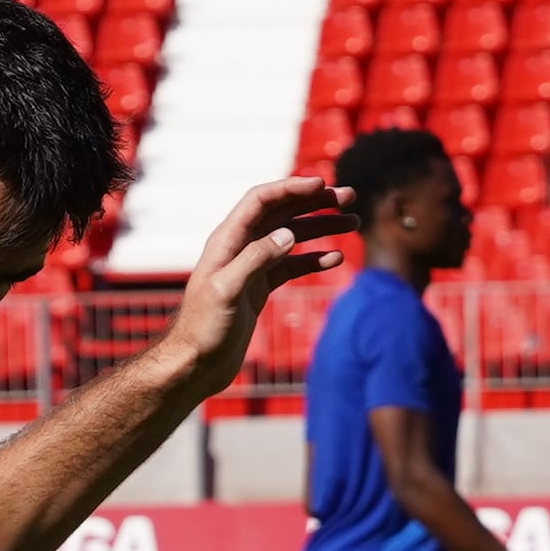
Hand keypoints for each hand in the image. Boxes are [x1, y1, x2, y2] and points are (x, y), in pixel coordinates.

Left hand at [150, 175, 351, 397]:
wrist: (196, 365)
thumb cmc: (203, 330)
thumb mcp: (226, 291)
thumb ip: (255, 260)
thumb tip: (288, 235)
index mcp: (227, 241)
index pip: (262, 200)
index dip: (292, 188)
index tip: (322, 185)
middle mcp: (240, 248)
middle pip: (282, 212)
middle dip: (315, 202)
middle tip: (349, 196)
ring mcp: (252, 267)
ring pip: (292, 237)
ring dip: (322, 227)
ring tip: (353, 222)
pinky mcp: (260, 288)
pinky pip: (292, 265)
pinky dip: (314, 259)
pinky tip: (336, 259)